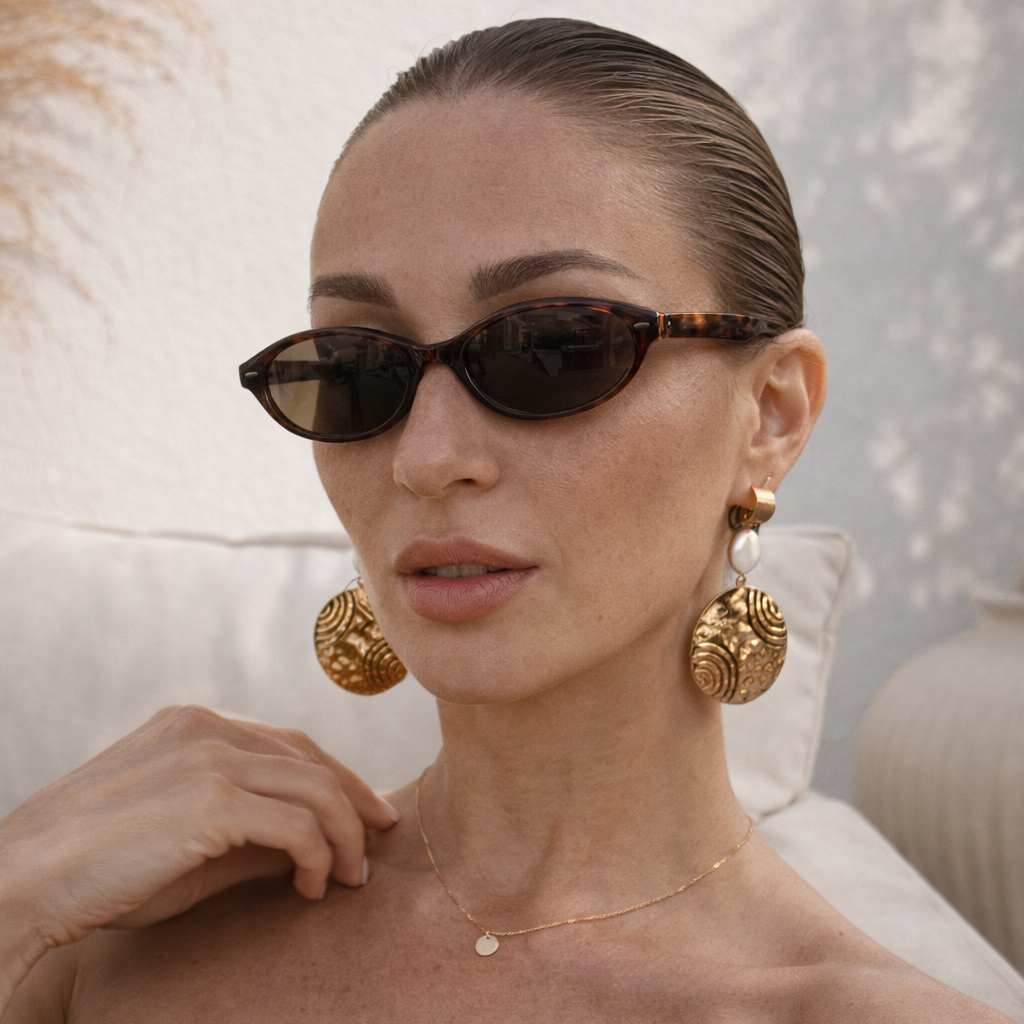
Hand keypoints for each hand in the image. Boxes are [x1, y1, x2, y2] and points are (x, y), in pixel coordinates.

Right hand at [0, 705, 397, 954]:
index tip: (366, 811)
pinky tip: (312, 885)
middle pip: (312, 758)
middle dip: (355, 801)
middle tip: (377, 842)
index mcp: (194, 725)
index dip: (337, 776)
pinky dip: (319, 855)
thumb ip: (246, 828)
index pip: (290, 743)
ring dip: (344, 835)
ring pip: (316, 788)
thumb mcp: (181, 839)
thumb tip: (311, 842)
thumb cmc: (96, 869)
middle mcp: (208, 728)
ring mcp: (210, 758)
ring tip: (347, 877)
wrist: (21, 881)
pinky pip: (298, 824)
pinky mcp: (213, 798)